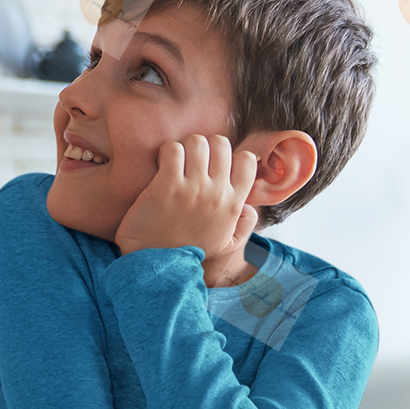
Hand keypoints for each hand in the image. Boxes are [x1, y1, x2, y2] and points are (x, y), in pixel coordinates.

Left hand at [115, 135, 259, 271]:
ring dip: (184, 148)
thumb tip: (251, 207)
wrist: (158, 266)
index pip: (247, 160)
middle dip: (205, 146)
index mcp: (234, 204)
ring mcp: (193, 188)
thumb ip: (245, 225)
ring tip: (175, 163)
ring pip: (197, 142)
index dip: (230, 155)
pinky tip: (161, 167)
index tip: (213, 165)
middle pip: (221, 143)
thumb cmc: (188, 252)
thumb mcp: (226, 245)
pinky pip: (173, 149)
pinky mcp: (167, 186)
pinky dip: (166, 152)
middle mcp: (217, 193)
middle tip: (190, 161)